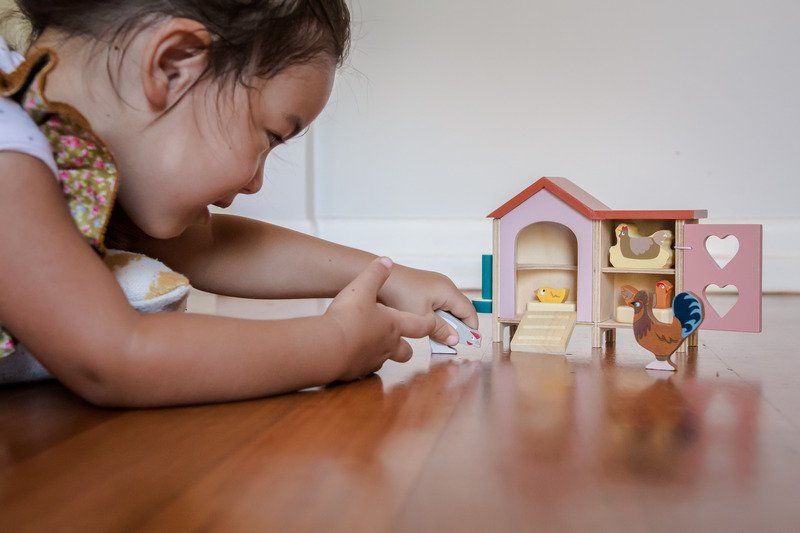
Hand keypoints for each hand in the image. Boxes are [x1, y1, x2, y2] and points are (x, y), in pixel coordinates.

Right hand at [325, 257, 436, 380]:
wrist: (328, 347)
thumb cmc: (349, 317)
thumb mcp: (362, 287)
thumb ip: (375, 274)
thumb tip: (386, 261)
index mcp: (394, 325)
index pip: (421, 326)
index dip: (427, 323)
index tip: (432, 323)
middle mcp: (388, 345)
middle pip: (406, 351)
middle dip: (406, 345)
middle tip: (398, 337)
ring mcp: (373, 360)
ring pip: (385, 360)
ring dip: (382, 353)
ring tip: (370, 342)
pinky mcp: (357, 372)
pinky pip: (365, 367)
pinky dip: (362, 361)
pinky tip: (352, 353)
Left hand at [378, 264, 478, 345]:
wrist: (377, 278)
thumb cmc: (399, 295)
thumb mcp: (422, 317)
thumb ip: (440, 329)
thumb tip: (455, 339)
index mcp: (448, 291)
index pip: (469, 311)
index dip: (470, 328)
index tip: (468, 343)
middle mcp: (445, 285)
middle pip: (460, 309)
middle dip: (457, 327)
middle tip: (450, 343)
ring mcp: (434, 284)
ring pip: (448, 307)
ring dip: (445, 322)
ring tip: (436, 335)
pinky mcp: (424, 286)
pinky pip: (437, 303)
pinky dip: (436, 315)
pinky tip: (425, 324)